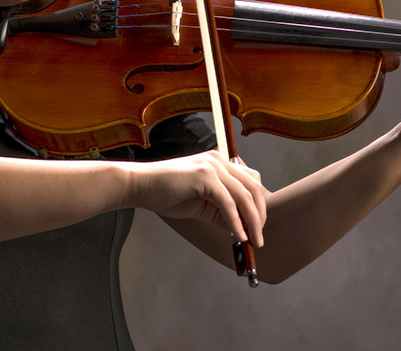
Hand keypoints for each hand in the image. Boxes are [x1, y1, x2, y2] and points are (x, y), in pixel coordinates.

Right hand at [130, 151, 267, 247]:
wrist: (140, 186)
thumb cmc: (165, 193)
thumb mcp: (200, 205)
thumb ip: (220, 213)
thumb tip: (241, 230)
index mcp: (218, 163)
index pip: (250, 181)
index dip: (257, 205)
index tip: (257, 227)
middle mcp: (219, 160)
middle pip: (254, 187)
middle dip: (260, 214)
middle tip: (259, 238)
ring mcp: (212, 166)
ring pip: (245, 195)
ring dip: (252, 221)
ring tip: (253, 240)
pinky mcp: (204, 175)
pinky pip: (228, 202)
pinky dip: (236, 221)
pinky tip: (238, 236)